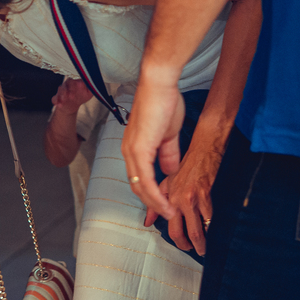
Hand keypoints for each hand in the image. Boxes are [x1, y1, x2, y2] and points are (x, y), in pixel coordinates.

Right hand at [52, 79, 92, 114]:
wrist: (72, 105)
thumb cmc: (81, 96)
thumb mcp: (89, 93)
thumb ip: (91, 88)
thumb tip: (93, 84)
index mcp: (76, 81)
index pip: (76, 78)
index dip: (78, 81)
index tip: (80, 85)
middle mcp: (68, 84)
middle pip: (68, 83)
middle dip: (71, 88)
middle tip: (73, 95)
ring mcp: (62, 91)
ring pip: (61, 89)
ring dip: (63, 94)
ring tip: (65, 99)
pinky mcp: (57, 97)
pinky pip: (55, 98)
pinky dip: (56, 101)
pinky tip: (59, 105)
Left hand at [122, 78, 183, 219]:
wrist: (160, 85)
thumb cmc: (163, 103)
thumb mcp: (168, 135)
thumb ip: (169, 154)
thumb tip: (171, 171)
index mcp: (134, 148)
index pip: (139, 178)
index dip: (151, 194)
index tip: (164, 206)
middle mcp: (129, 151)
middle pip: (137, 186)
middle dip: (153, 203)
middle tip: (167, 215)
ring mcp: (132, 151)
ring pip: (140, 186)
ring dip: (155, 203)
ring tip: (170, 214)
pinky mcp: (139, 150)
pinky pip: (145, 179)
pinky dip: (156, 194)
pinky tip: (166, 204)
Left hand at [146, 144, 220, 254]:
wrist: (203, 152)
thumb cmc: (187, 167)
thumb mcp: (166, 184)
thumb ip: (155, 204)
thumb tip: (147, 221)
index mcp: (170, 200)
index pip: (172, 229)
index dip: (180, 242)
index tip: (185, 246)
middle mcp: (180, 201)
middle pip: (186, 233)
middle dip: (192, 246)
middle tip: (198, 251)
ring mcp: (194, 199)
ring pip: (200, 229)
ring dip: (204, 242)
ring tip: (207, 247)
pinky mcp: (207, 196)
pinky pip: (212, 219)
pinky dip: (214, 228)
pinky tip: (217, 233)